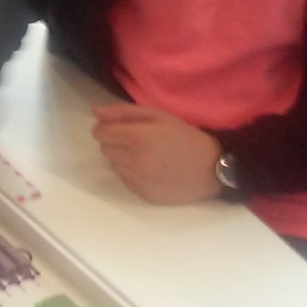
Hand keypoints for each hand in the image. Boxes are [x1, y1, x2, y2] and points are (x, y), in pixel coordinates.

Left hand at [91, 103, 221, 203]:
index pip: (100, 133)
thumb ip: (123, 112)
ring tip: (145, 155)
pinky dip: (132, 174)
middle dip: (115, 143)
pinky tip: (150, 169)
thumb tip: (95, 112)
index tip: (116, 128)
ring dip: (123, 159)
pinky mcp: (144, 194)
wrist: (210, 168)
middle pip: (105, 150)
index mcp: (137, 137)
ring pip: (114, 166)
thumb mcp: (157, 116)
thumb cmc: (183, 136)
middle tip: (135, 141)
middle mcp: (134, 161)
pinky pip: (125, 180)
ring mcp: (139, 180)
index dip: (105, 128)